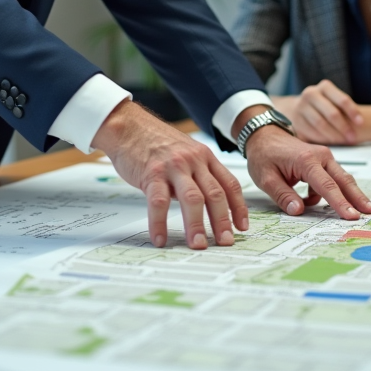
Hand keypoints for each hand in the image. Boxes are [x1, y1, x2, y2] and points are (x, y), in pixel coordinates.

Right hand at [92, 100, 247, 250]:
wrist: (128, 126)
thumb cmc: (155, 143)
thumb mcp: (186, 153)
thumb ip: (198, 175)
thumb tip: (209, 206)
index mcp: (205, 157)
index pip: (230, 184)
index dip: (239, 208)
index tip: (242, 227)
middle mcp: (193, 161)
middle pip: (215, 194)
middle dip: (222, 221)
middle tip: (225, 242)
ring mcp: (173, 167)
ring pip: (192, 199)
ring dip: (196, 225)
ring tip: (198, 245)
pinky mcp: (152, 173)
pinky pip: (159, 202)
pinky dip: (160, 223)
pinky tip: (160, 238)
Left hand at [243, 123, 370, 219]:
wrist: (265, 135)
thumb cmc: (264, 156)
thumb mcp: (266, 178)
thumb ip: (283, 196)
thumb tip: (298, 211)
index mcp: (306, 160)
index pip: (326, 185)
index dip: (340, 203)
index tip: (351, 216)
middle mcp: (321, 156)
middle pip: (343, 180)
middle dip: (358, 197)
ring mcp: (324, 157)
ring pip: (342, 179)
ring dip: (351, 195)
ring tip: (363, 210)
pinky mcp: (324, 161)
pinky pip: (332, 179)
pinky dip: (330, 192)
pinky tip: (310, 200)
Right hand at [273, 80, 362, 144]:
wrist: (300, 107)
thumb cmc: (325, 105)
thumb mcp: (335, 100)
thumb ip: (345, 108)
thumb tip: (361, 124)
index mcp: (324, 87)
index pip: (342, 99)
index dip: (353, 112)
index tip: (361, 123)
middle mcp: (311, 93)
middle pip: (331, 113)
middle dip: (344, 127)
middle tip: (353, 137)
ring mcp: (301, 106)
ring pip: (320, 124)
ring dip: (334, 135)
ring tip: (344, 141)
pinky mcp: (295, 120)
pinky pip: (311, 132)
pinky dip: (322, 139)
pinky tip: (331, 142)